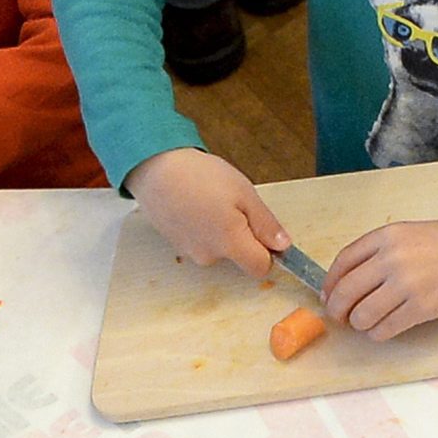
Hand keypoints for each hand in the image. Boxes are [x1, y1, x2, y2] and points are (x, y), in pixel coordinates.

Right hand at [126, 148, 287, 280]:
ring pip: (219, 248)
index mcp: (230, 244)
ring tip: (209, 200)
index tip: (262, 229)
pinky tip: (194, 204)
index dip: (268, 252)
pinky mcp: (176, 245)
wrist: (154, 168)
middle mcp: (209, 256)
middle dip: (242, 235)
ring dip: (221, 230)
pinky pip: (200, 242)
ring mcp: (190, 252)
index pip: (260, 268)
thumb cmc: (200, 176)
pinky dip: (202, 228)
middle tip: (232, 203)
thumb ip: (265, 223)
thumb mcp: (243, 193)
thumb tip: (284, 246)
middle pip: (239, 257)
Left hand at [321, 216, 437, 339]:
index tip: (327, 296)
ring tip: (366, 322)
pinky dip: (378, 333)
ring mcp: (406, 285)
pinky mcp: (421, 308)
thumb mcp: (404, 233)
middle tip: (341, 317)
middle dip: (337, 310)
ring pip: (362, 315)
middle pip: (346, 292)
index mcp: (384, 237)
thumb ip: (374, 252)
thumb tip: (343, 281)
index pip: (342, 263)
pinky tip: (383, 329)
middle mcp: (391, 259)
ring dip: (359, 324)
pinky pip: (385, 329)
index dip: (329, 284)